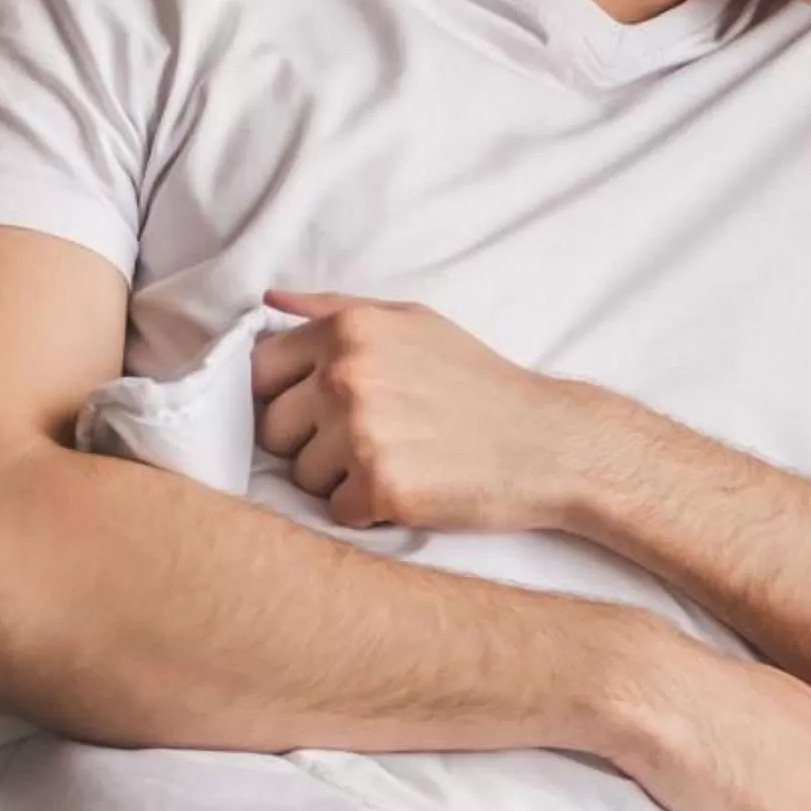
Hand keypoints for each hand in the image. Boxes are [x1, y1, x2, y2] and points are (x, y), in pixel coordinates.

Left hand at [251, 291, 596, 531]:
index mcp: (349, 330)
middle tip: (377, 438)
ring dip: (341, 479)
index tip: (328, 409)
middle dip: (314, 442)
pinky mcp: (381, 486)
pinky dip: (370, 509)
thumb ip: (338, 309)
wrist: (550, 442)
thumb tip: (268, 299)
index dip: (288, 397)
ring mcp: (362, 432)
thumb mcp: (416, 323)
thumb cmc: (481, 383)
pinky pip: (337, 511)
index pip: (260, 372)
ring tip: (401, 461)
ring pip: (302, 475)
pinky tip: (413, 487)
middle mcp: (347, 376)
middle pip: (275, 430)